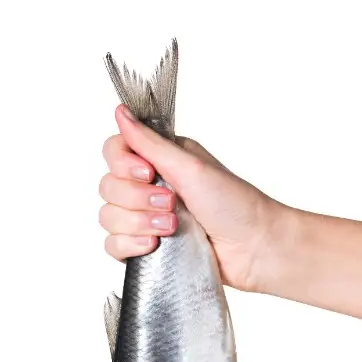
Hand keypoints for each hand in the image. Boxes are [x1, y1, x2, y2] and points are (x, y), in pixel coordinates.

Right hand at [99, 104, 283, 291]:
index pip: (114, 151)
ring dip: (138, 224)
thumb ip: (149, 143)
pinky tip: (154, 246)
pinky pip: (113, 245)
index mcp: (160, 159)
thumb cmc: (234, 204)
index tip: (148, 173)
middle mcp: (149, 186)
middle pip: (108, 186)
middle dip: (137, 199)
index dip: (122, 165)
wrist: (253, 249)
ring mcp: (145, 218)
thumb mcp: (190, 166)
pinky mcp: (145, 246)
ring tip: (171, 228)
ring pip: (108, 217)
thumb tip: (121, 112)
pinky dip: (130, 245)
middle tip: (171, 204)